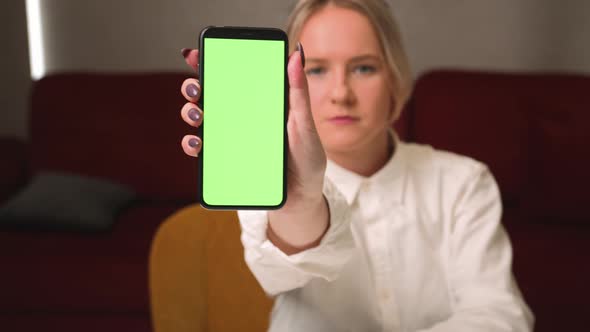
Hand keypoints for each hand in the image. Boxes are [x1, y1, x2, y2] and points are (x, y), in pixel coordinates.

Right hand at [179, 45, 326, 207]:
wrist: (301, 199)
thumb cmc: (307, 159)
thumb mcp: (305, 124)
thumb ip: (298, 92)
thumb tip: (297, 54)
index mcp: (259, 103)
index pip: (232, 77)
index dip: (210, 62)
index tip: (195, 54)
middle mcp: (241, 118)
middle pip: (209, 95)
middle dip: (193, 87)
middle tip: (195, 89)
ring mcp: (231, 139)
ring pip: (199, 120)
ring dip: (189, 112)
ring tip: (196, 115)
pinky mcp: (225, 162)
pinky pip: (201, 150)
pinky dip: (192, 144)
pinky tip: (197, 144)